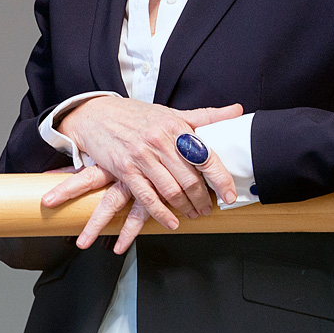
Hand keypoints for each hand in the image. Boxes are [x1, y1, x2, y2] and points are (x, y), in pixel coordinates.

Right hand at [40, 97, 241, 247]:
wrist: (97, 115)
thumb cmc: (136, 115)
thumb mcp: (171, 112)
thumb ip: (205, 116)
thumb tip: (237, 111)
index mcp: (175, 126)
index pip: (206, 156)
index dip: (221, 180)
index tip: (229, 195)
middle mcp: (160, 141)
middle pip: (190, 179)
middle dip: (203, 199)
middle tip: (209, 209)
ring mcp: (141, 156)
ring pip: (171, 190)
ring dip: (185, 207)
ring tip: (193, 213)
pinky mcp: (125, 169)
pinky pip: (147, 197)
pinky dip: (162, 214)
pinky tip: (172, 221)